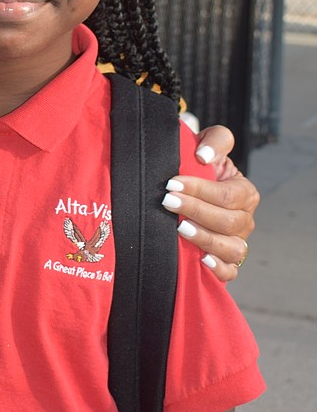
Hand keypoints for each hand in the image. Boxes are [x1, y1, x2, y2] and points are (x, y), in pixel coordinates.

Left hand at [163, 124, 256, 281]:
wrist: (188, 190)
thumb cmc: (200, 167)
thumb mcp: (210, 146)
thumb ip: (215, 141)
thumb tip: (204, 156)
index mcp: (245, 192)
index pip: (226, 195)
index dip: (199, 190)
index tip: (172, 183)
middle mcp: (244, 220)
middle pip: (228, 222)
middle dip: (196, 211)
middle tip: (167, 201)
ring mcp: (237, 242)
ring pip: (231, 248)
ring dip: (204, 239)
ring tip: (179, 228)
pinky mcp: (226, 261)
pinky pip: (229, 271)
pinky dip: (218, 268)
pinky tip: (201, 259)